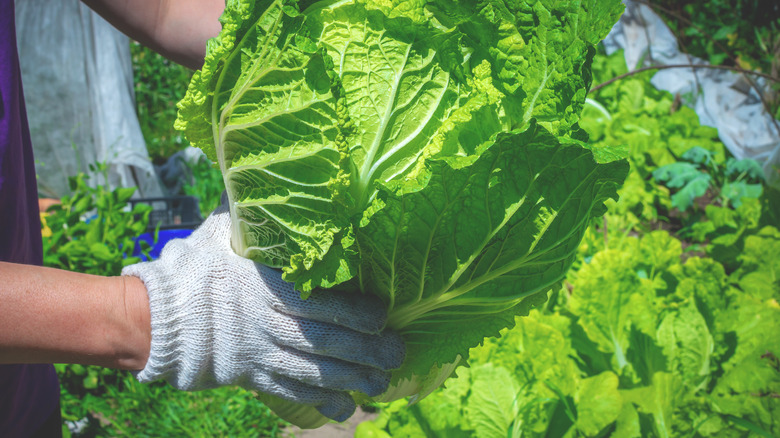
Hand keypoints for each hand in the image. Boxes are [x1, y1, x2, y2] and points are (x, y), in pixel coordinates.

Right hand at [122, 203, 403, 420]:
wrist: (158, 317)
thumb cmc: (198, 267)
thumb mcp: (226, 232)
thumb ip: (255, 214)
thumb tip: (269, 175)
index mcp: (267, 288)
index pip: (322, 305)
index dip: (358, 312)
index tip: (385, 314)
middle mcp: (269, 325)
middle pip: (328, 343)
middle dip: (368, 352)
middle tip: (398, 354)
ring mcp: (261, 355)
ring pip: (315, 373)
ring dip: (353, 380)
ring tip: (382, 383)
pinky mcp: (253, 376)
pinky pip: (292, 393)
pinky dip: (322, 403)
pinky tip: (348, 407)